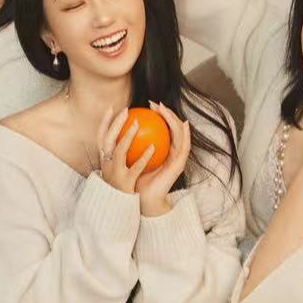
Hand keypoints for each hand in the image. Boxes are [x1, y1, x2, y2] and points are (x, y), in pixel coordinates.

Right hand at [96, 106, 155, 194]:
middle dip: (115, 123)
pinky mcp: (125, 183)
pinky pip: (135, 168)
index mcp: (103, 160)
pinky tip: (154, 147)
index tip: (111, 108)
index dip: (104, 122)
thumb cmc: (119, 186)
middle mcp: (106, 165)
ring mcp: (114, 174)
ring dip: (128, 136)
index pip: (100, 137)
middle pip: (107, 140)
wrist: (119, 208)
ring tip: (138, 123)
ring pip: (119, 151)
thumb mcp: (115, 168)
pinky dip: (144, 157)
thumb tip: (126, 135)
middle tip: (127, 111)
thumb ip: (118, 153)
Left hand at [134, 102, 192, 216]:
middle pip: (173, 128)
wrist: (142, 199)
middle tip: (155, 104)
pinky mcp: (180, 164)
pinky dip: (184, 135)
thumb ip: (129, 145)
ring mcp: (177, 158)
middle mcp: (171, 152)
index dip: (159, 115)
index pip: (163, 129)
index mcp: (162, 151)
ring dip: (174, 119)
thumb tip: (118, 128)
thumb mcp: (130, 159)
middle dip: (167, 113)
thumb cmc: (134, 180)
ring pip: (180, 133)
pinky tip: (182, 124)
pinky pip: (182, 146)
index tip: (149, 105)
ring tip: (165, 110)